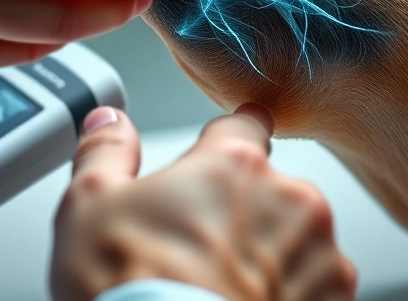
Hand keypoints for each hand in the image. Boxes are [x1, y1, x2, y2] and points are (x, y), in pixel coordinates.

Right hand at [51, 104, 356, 300]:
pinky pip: (316, 287)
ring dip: (271, 255)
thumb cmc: (131, 293)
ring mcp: (318, 255)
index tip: (218, 164)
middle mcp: (288, 201)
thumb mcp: (89, 207)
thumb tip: (109, 123)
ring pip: (296, 240)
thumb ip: (106, 151)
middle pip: (269, 190)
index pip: (247, 124)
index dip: (227, 144)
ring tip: (219, 289)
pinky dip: (291, 297)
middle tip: (196, 250)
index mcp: (234, 164)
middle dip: (241, 213)